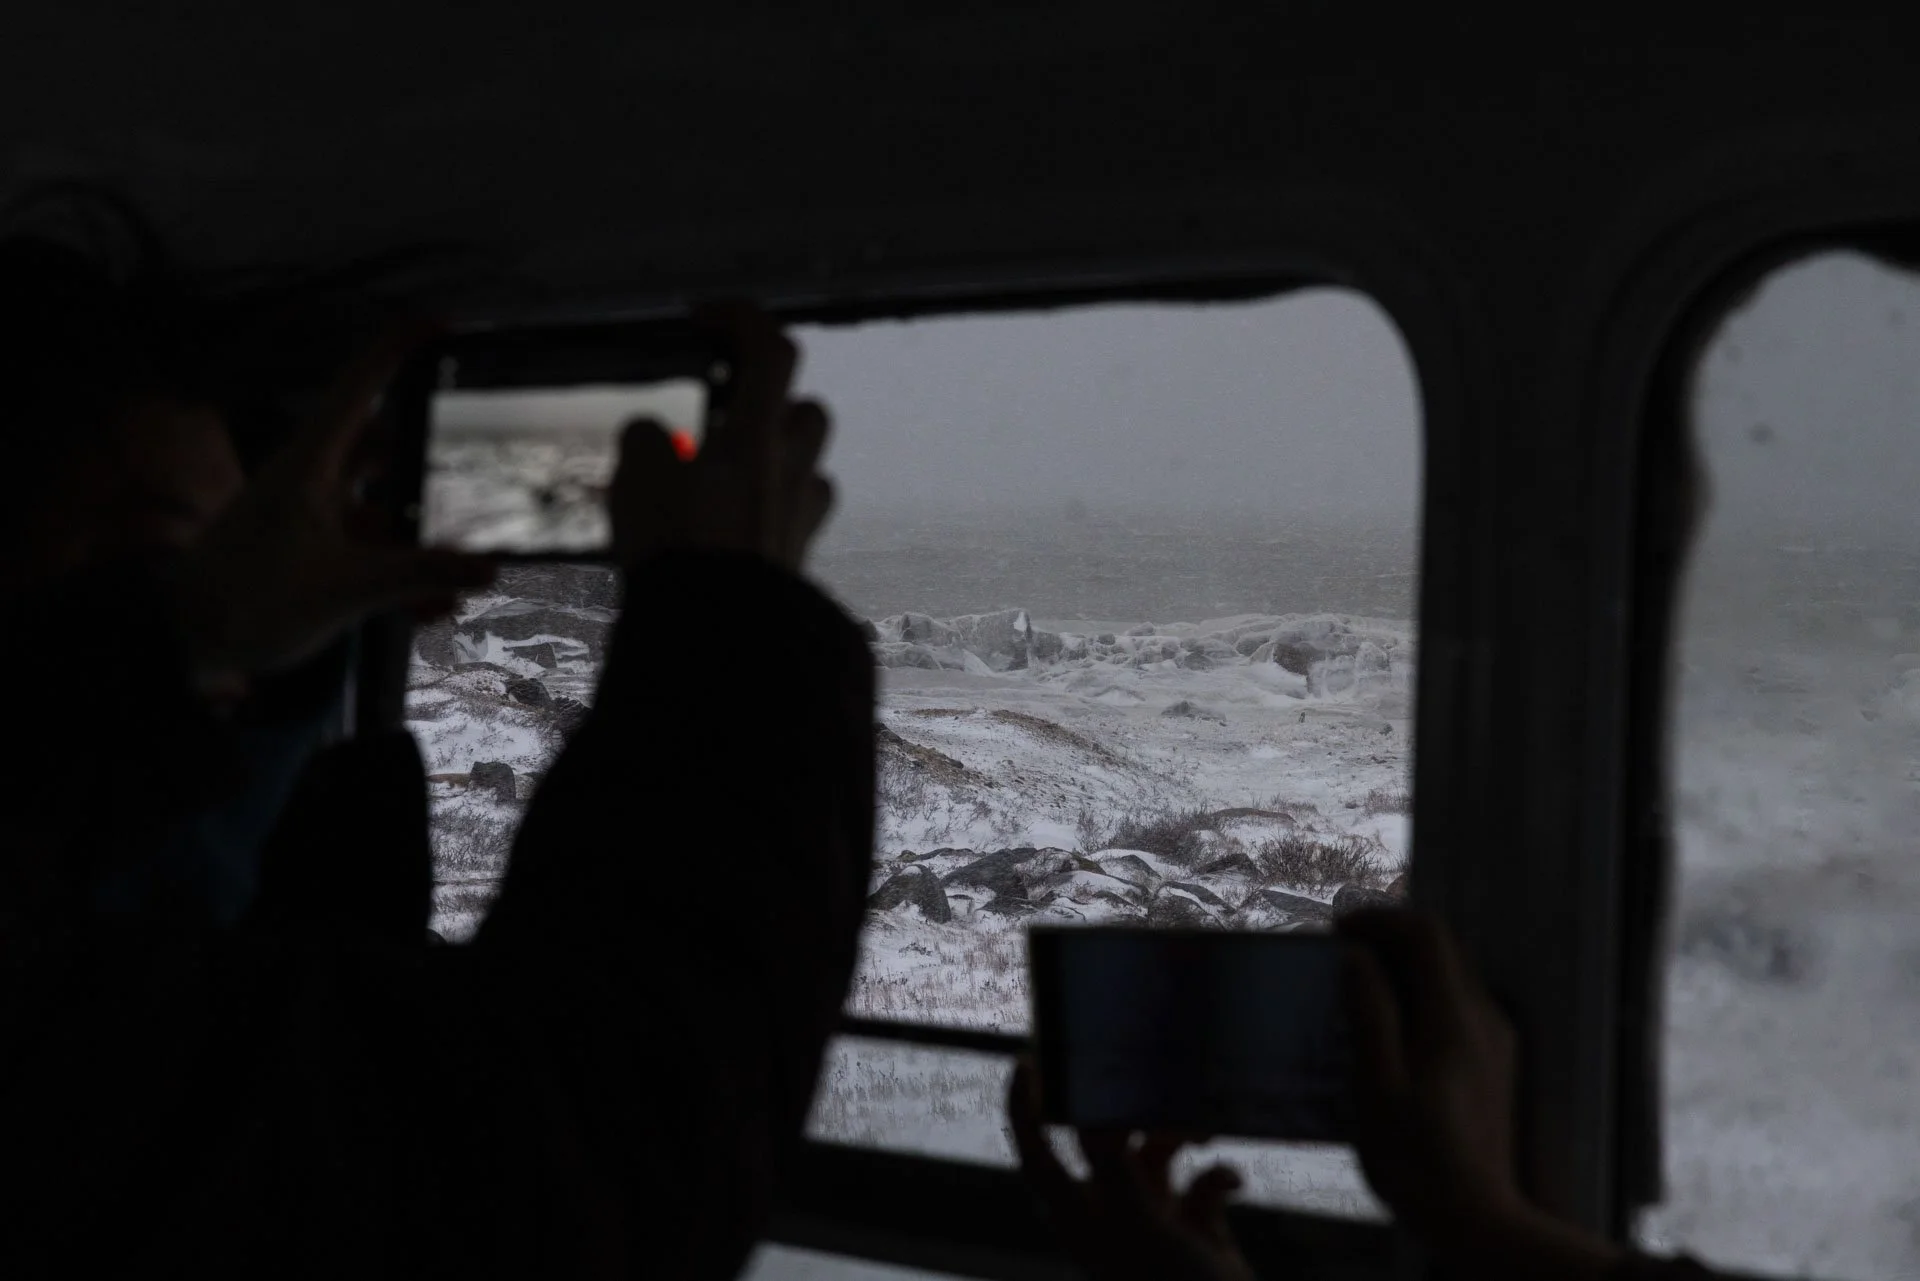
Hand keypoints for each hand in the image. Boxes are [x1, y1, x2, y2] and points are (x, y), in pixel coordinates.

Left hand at [167, 318, 496, 688]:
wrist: (186, 644)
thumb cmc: (247, 601)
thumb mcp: (346, 588)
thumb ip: (420, 575)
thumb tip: (488, 568)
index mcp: (310, 464)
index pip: (360, 388)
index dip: (399, 351)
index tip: (440, 324)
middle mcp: (312, 480)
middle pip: (383, 449)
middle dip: (430, 465)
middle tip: (474, 470)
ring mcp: (311, 517)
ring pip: (383, 509)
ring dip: (421, 540)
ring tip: (460, 574)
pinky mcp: (311, 553)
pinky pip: (369, 550)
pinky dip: (400, 572)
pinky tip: (430, 607)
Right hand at [609, 301, 832, 573]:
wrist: (718, 634)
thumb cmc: (681, 548)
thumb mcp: (637, 477)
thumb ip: (646, 440)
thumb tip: (654, 436)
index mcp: (759, 435)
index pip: (772, 349)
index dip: (743, 319)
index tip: (708, 320)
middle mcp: (793, 470)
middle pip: (806, 410)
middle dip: (770, 405)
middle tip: (723, 421)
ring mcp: (802, 516)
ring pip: (807, 467)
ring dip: (774, 461)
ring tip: (724, 479)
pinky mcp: (798, 559)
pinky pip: (795, 519)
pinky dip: (770, 512)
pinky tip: (733, 528)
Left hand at [1007, 1059, 1253, 1280]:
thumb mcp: (1139, 1221)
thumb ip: (1113, 1163)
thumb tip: (1093, 1115)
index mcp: (1077, 1214)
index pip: (1037, 1152)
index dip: (1024, 1108)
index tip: (1027, 1060)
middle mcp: (1109, 1211)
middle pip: (1106, 1139)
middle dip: (1133, 1110)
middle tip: (1150, 1073)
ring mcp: (1151, 1217)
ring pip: (1157, 1151)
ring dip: (1180, 1135)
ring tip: (1205, 1128)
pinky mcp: (1192, 1223)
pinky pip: (1199, 1179)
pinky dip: (1216, 1175)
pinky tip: (1231, 1182)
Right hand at [1335, 909, 1623, 1276]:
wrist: (1477, 1220)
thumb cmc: (1417, 1160)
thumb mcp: (1377, 1087)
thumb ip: (1370, 1014)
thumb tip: (1356, 957)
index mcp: (1455, 1018)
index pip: (1425, 934)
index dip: (1379, 919)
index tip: (1336, 931)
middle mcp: (1484, 1019)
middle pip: (1440, 949)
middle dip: (1388, 939)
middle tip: (1338, 955)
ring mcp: (1494, 1042)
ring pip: (1448, 977)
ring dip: (1401, 969)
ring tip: (1353, 991)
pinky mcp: (1493, 1065)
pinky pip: (1453, 1008)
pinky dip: (1417, 998)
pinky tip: (1386, 1032)